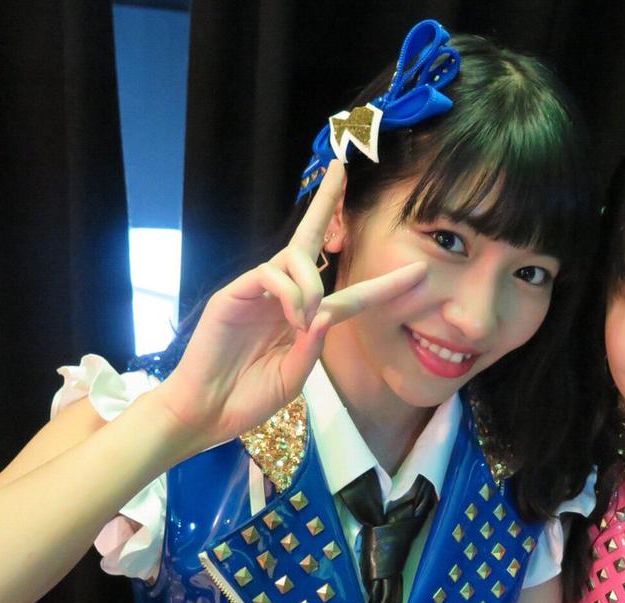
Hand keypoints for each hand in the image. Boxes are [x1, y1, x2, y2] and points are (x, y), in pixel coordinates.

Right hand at [151, 161, 426, 455]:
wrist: (206, 412)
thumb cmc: (249, 398)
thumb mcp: (293, 377)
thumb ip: (312, 347)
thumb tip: (326, 314)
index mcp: (305, 320)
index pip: (350, 296)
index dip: (385, 285)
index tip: (419, 271)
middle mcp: (284, 297)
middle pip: (309, 239)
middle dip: (326, 203)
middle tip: (340, 170)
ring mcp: (258, 292)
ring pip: (293, 256)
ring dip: (310, 285)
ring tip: (304, 319)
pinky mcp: (234, 292)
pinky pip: (270, 272)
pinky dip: (289, 292)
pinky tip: (291, 316)